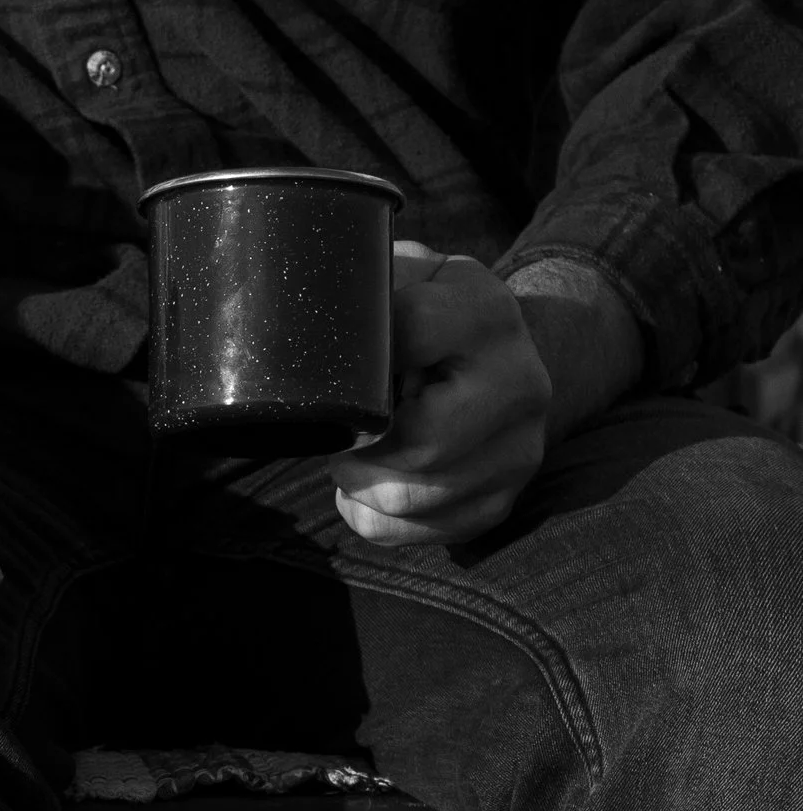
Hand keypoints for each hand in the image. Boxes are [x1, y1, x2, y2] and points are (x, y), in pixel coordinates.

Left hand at [333, 246, 553, 548]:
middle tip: (338, 431)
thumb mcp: (411, 276)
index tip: (337, 369)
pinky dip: (373, 518)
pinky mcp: (501, 501)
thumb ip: (365, 288)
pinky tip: (367, 489)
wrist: (512, 360)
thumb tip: (291, 313)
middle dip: (357, 446)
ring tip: (352, 456)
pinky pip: (418, 534)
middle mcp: (519, 385)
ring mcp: (518, 452)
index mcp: (486, 315)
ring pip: (410, 499)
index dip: (358, 363)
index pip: (410, 336)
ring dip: (358, 486)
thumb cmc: (438, 314)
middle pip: (418, 445)